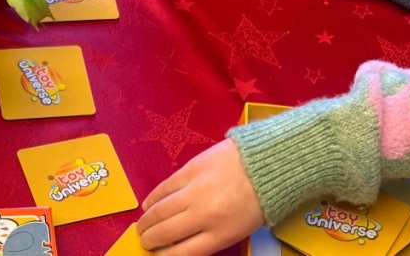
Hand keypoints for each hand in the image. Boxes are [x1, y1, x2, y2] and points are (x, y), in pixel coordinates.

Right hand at [138, 138, 263, 254]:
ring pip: (160, 210)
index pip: (182, 252)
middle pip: (166, 232)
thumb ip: (211, 237)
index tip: (156, 254)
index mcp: (221, 234)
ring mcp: (196, 190)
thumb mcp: (239, 229)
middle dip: (150, 239)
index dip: (163, 255)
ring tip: (142, 226)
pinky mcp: (191, 169)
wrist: (268, 163)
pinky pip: (165, 187)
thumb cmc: (258, 198)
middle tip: (144, 240)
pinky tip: (147, 204)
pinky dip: (152, 198)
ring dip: (146, 221)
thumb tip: (180, 243)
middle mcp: (205, 214)